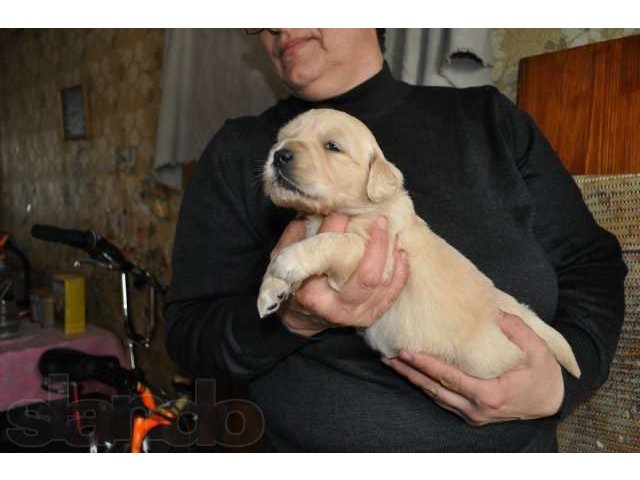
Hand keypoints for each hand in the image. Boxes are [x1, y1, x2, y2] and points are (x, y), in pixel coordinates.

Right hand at [273, 214, 409, 336]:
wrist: (303, 316)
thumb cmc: (295, 283)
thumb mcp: (285, 261)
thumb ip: (297, 238)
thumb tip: (316, 213)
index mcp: (313, 295)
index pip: (329, 259)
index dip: (336, 231)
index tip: (341, 212)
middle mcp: (337, 309)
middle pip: (367, 276)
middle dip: (377, 245)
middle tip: (379, 221)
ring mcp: (358, 314)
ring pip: (383, 284)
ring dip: (391, 256)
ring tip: (392, 232)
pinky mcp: (372, 314)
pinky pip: (392, 293)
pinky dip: (400, 272)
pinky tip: (400, 253)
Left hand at [382, 311, 564, 425]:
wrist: (552, 401)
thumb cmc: (542, 373)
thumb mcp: (537, 349)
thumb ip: (515, 330)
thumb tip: (494, 312)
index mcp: (490, 393)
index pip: (449, 377)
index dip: (425, 365)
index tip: (405, 352)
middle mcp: (476, 408)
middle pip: (435, 388)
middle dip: (410, 372)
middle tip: (388, 356)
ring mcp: (472, 415)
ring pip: (435, 396)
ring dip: (413, 380)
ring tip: (393, 363)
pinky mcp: (471, 416)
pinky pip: (443, 400)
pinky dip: (426, 387)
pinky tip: (413, 374)